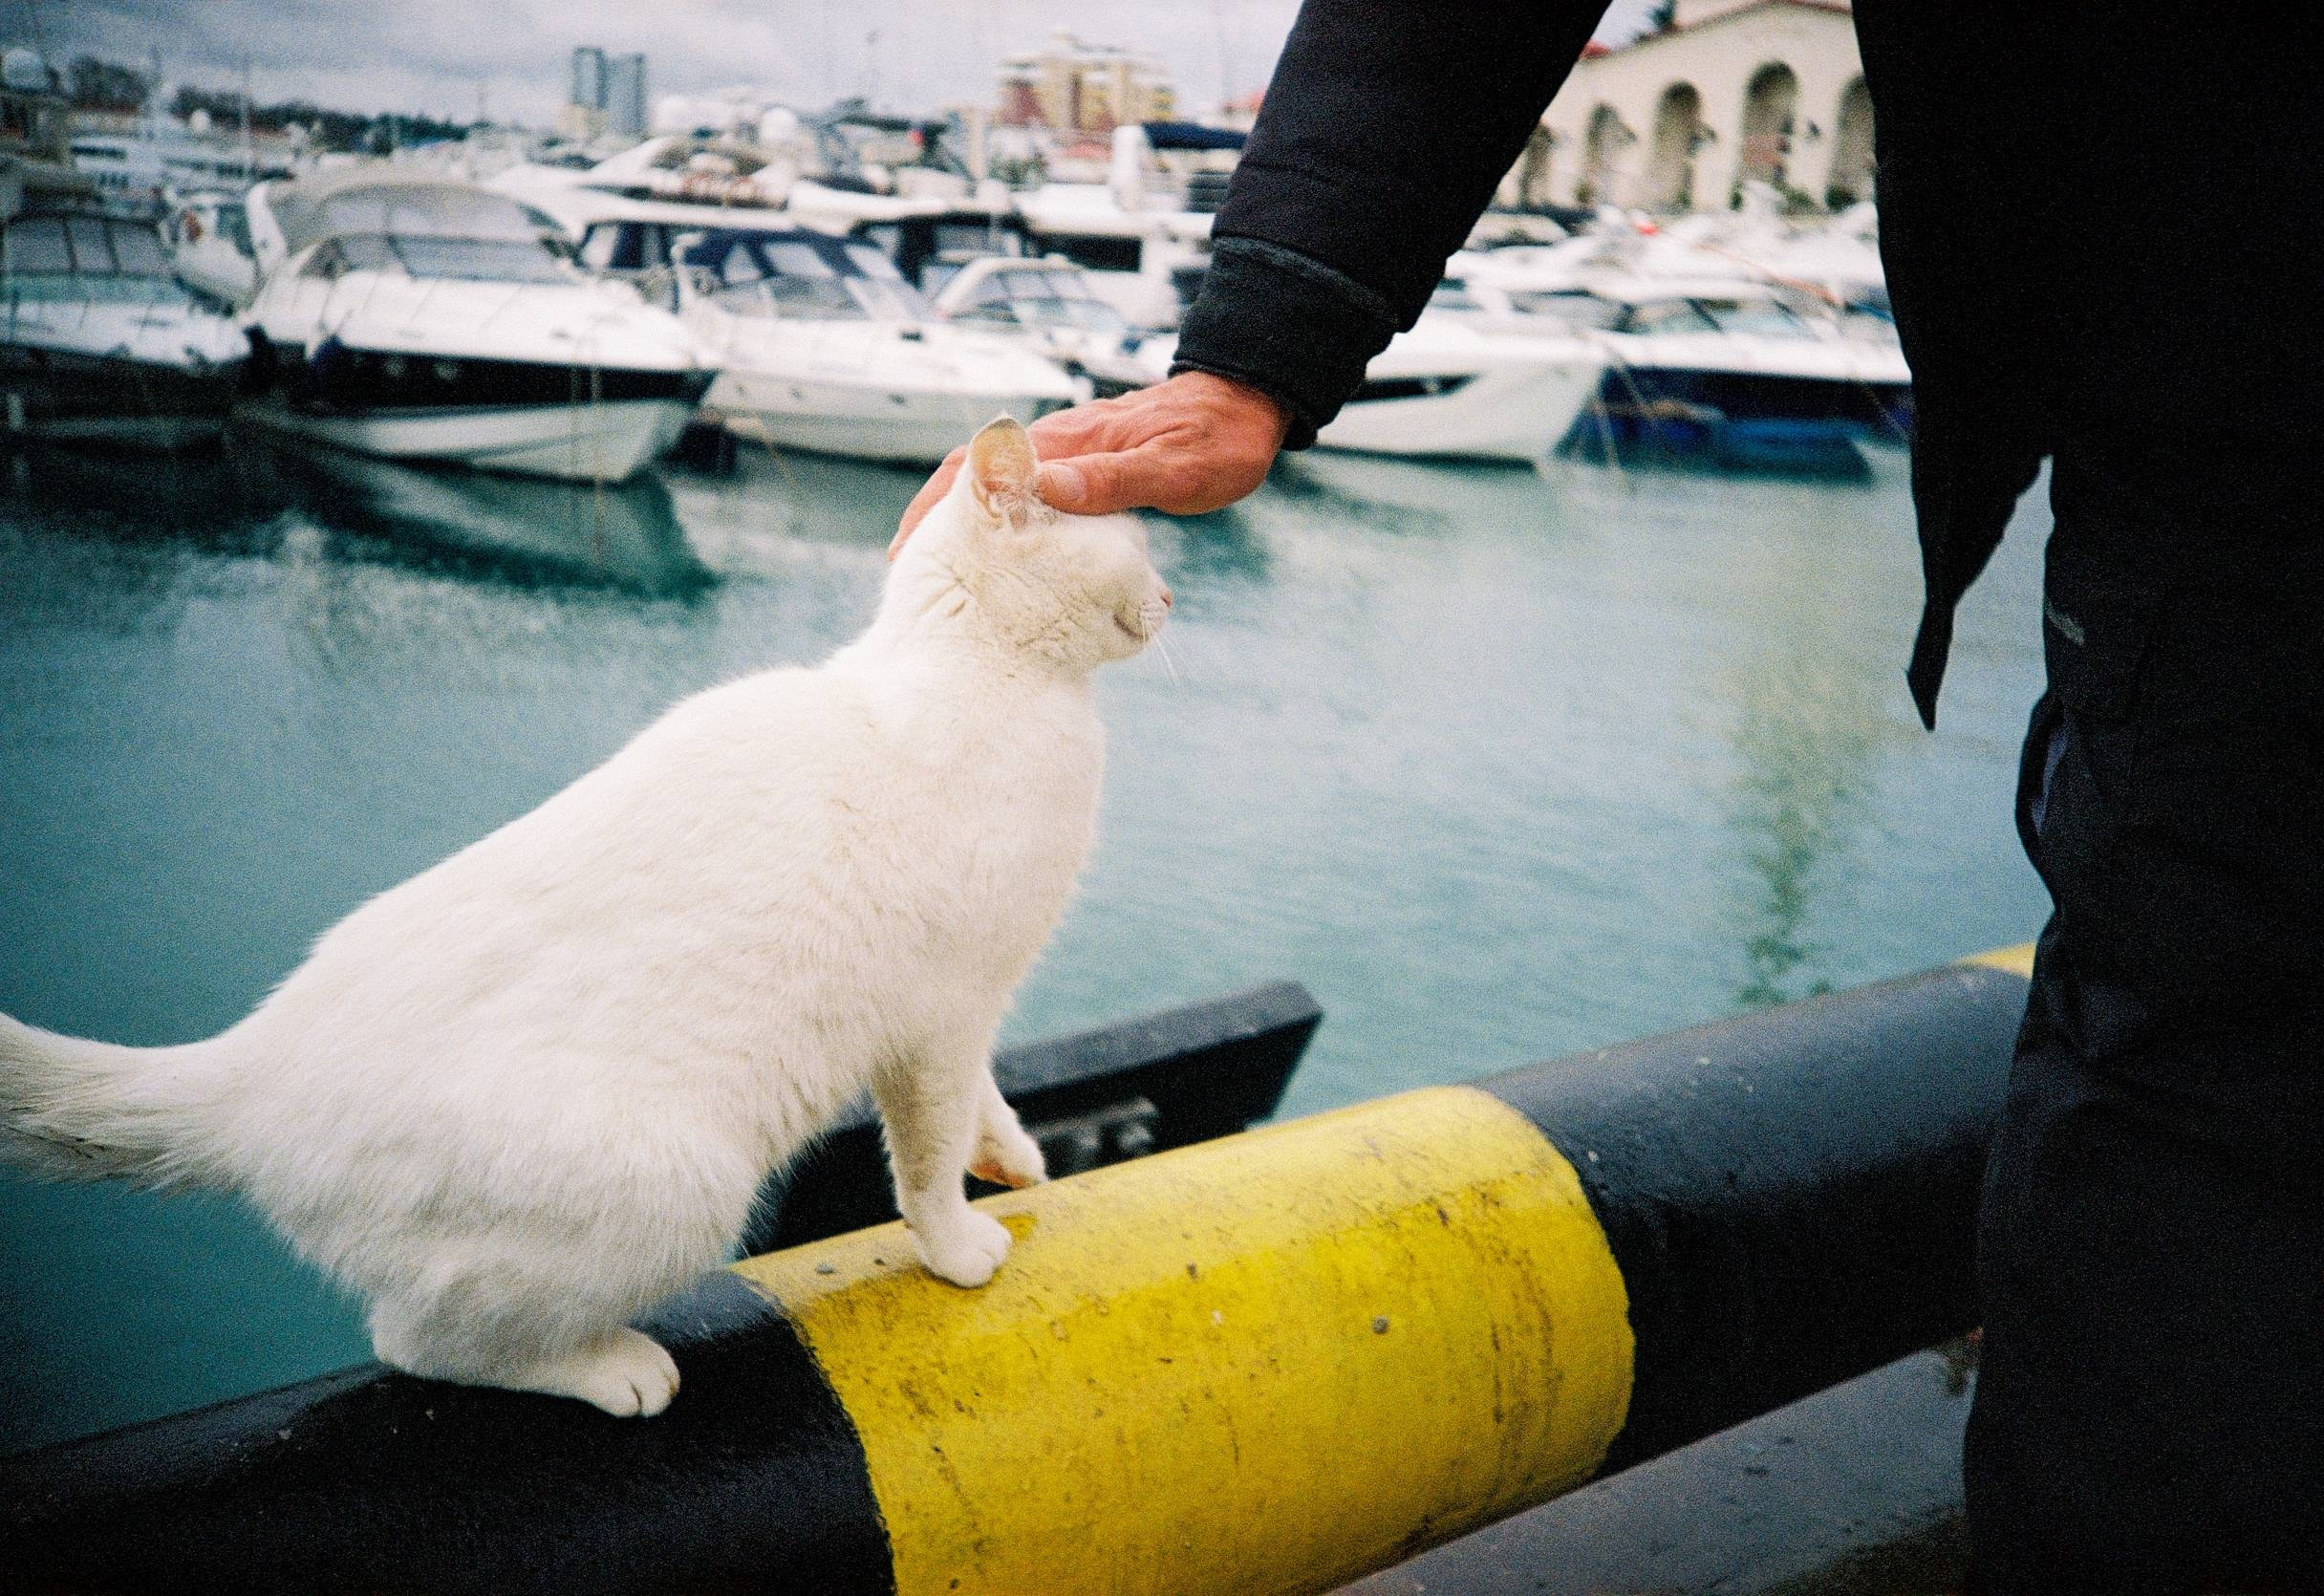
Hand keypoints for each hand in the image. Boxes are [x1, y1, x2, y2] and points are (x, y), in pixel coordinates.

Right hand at [890, 371, 1288, 555]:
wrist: (1245, 403)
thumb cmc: (1218, 439)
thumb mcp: (1174, 467)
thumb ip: (1112, 480)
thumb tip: (1044, 490)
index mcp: (1068, 443)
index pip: (981, 471)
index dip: (938, 509)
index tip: (909, 551)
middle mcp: (1057, 444)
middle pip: (972, 478)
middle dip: (933, 521)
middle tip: (906, 573)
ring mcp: (1068, 454)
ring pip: (997, 489)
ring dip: (964, 525)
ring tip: (943, 573)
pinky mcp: (1084, 467)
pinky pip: (1028, 495)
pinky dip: (1003, 525)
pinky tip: (1004, 559)